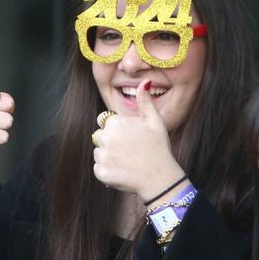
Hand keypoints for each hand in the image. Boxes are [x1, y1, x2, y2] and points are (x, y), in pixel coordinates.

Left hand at [91, 80, 185, 200]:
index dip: (118, 129)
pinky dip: (108, 171)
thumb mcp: (155, 121)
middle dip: (111, 142)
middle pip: (99, 137)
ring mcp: (102, 156)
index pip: (105, 122)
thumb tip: (144, 81)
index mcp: (115, 123)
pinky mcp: (101, 173)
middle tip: (130, 150)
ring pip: (98, 153)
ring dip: (109, 156)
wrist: (160, 177)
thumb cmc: (159, 147)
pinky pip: (99, 169)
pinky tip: (123, 171)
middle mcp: (105, 138)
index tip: (131, 138)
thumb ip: (145, 100)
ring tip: (127, 161)